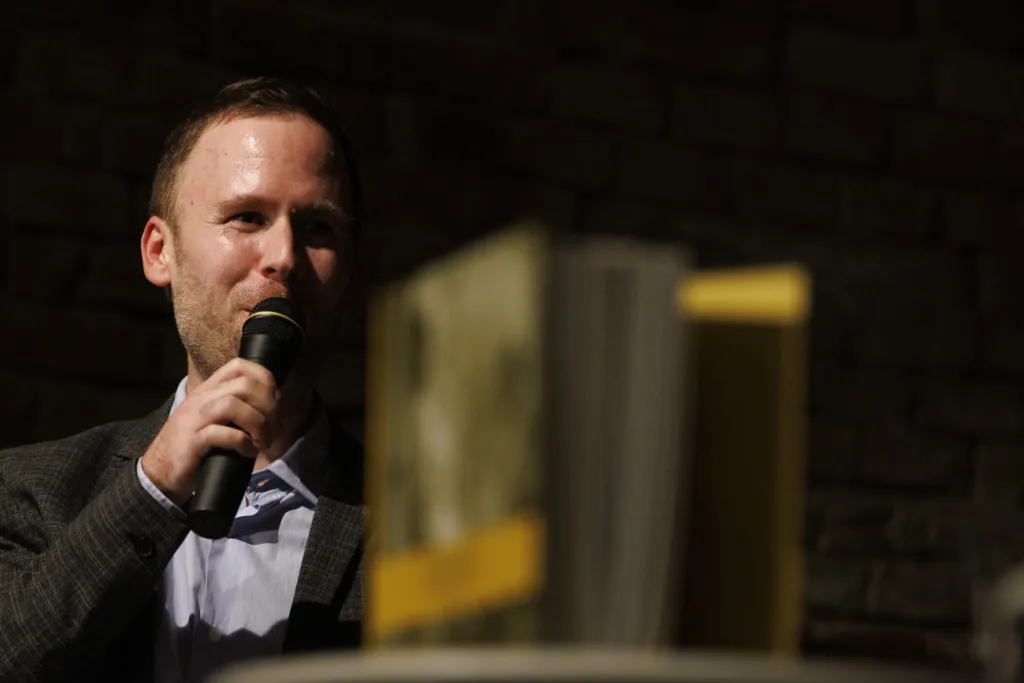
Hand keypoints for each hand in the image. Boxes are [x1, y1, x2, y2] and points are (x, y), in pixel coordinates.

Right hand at [140, 358, 278, 505]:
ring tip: (262, 443)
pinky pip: (221, 433)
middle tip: (273, 430)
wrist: (159, 473)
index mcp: (208, 390)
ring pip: (233, 405)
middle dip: (268, 407)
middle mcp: (201, 399)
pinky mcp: (192, 441)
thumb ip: (235, 408)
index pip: (239, 366)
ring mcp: (194, 419)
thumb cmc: (194, 447)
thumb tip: (271, 407)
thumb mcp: (215, 420)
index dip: (265, 380)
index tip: (274, 403)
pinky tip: (248, 452)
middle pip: (244, 385)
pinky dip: (243, 442)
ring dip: (258, 424)